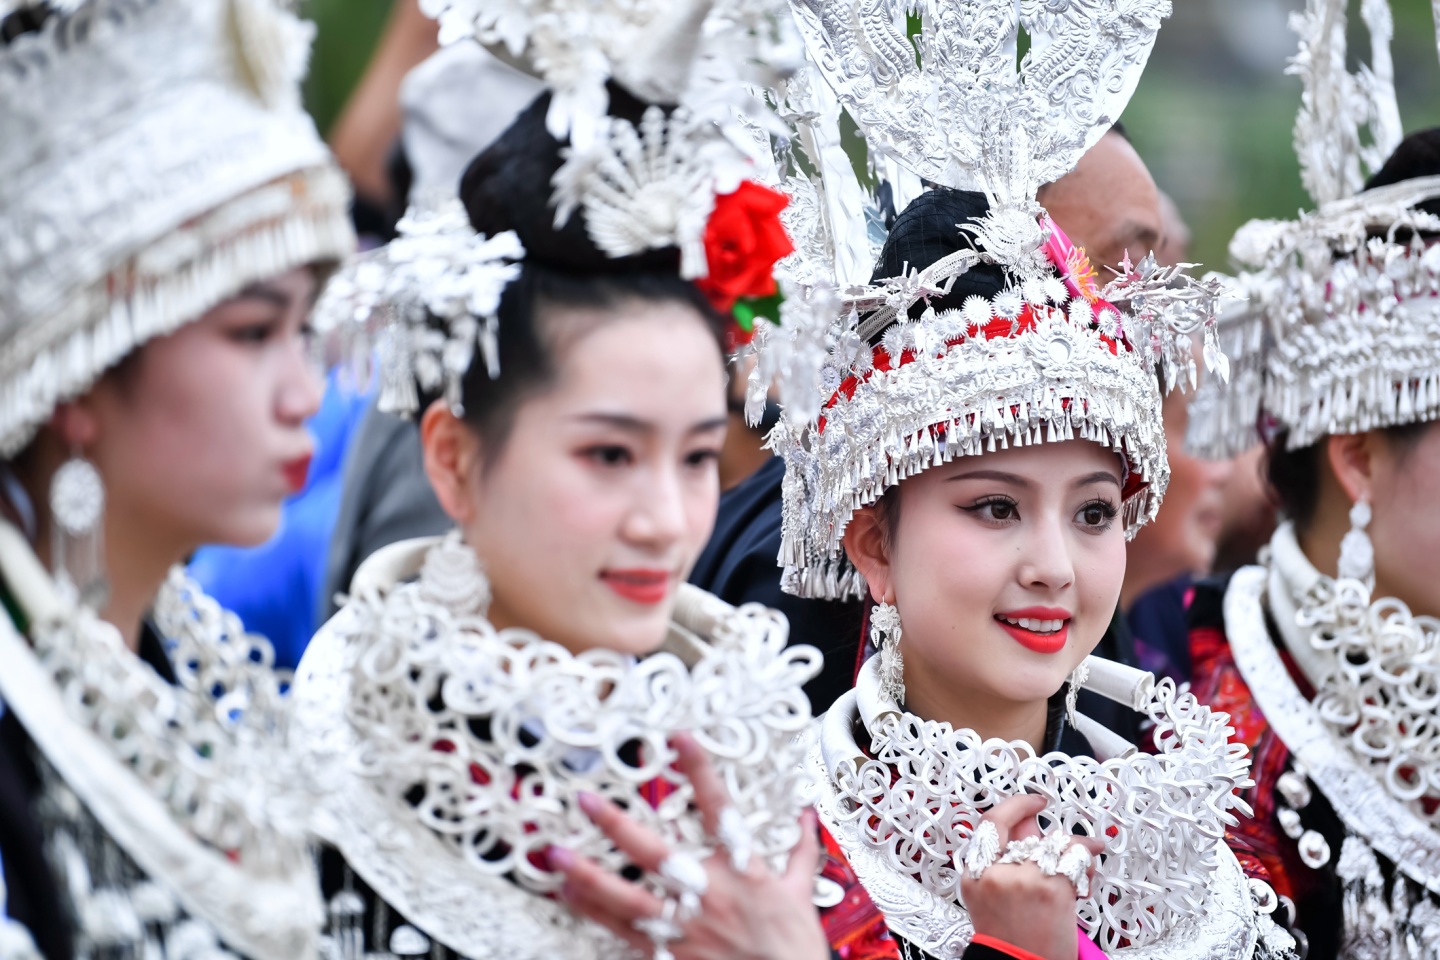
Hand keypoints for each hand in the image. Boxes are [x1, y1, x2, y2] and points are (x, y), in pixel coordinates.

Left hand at [548, 733, 829, 959]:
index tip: (679, 737)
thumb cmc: (793, 946)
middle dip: (616, 825)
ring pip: (626, 898)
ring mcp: (685, 928)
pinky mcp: (671, 956)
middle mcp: (707, 894)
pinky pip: (624, 933)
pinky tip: (571, 896)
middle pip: (654, 854)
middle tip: (586, 801)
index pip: (720, 808)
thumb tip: (806, 816)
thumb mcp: (800, 891)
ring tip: (556, 856)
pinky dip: (594, 913)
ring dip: (588, 876)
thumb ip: (799, 849)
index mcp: (742, 871)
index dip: (699, 769)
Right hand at [959, 794, 1103, 959]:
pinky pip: (1075, 857)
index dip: (1016, 806)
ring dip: (1073, 848)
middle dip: (1048, 830)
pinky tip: (1089, 866)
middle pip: (1027, 831)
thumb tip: (1029, 828)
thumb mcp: (992, 899)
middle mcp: (996, 873)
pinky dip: (1087, 859)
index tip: (1032, 801)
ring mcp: (1024, 878)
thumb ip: (1005, 861)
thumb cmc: (1012, 943)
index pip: (992, 824)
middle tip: (1060, 829)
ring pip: (1056, 842)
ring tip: (1082, 855)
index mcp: (975, 875)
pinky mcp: (1051, 887)